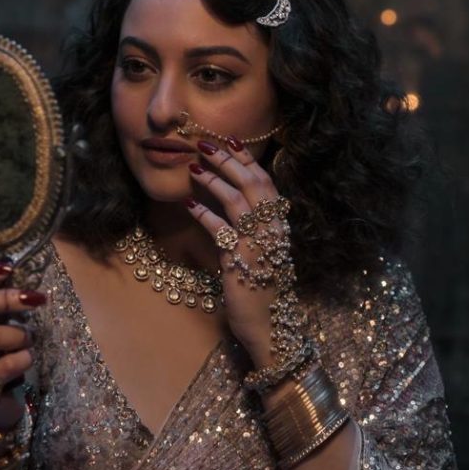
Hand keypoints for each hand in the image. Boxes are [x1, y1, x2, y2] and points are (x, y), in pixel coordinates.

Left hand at [186, 137, 290, 367]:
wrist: (272, 328)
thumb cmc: (265, 292)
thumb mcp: (265, 255)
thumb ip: (256, 230)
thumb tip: (238, 206)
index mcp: (279, 227)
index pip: (266, 183)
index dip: (249, 160)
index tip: (233, 141)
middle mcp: (273, 231)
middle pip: (252, 184)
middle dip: (228, 160)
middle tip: (206, 144)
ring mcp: (259, 245)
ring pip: (238, 201)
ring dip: (214, 179)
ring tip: (193, 166)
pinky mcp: (242, 261)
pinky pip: (221, 230)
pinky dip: (204, 213)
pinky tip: (188, 203)